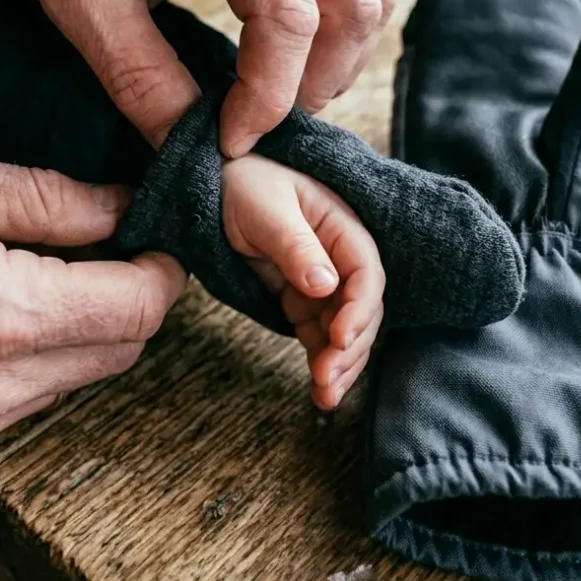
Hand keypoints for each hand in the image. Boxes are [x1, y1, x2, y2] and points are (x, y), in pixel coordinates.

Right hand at [0, 142, 184, 454]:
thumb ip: (44, 198)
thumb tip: (122, 207)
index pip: (137, 308)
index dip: (163, 266)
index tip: (153, 232)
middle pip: (123, 349)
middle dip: (132, 294)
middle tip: (103, 241)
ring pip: (83, 376)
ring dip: (90, 325)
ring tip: (46, 270)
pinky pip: (34, 397)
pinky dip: (45, 354)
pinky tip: (5, 309)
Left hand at [12, 0, 395, 156]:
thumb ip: (139, 77)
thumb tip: (189, 147)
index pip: (289, 14)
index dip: (268, 95)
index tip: (229, 141)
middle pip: (352, 7)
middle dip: (312, 85)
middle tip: (255, 126)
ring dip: (334, 64)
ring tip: (272, 100)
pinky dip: (334, 38)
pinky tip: (285, 65)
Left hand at [222, 155, 384, 409]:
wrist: (214, 183)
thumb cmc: (243, 183)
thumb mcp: (266, 209)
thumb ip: (295, 245)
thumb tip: (326, 284)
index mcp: (342, 226)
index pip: (366, 274)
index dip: (359, 310)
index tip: (339, 338)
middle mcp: (340, 256)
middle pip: (362, 310)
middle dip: (349, 349)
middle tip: (327, 380)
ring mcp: (322, 279)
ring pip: (344, 329)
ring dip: (339, 364)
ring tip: (324, 397)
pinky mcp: (301, 296)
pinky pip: (319, 333)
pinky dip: (320, 359)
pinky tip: (317, 387)